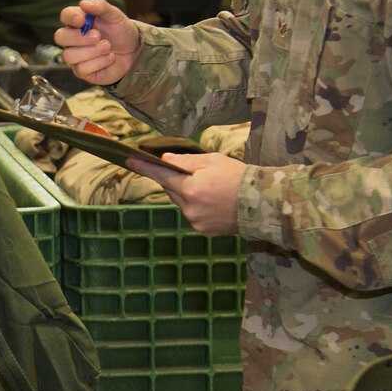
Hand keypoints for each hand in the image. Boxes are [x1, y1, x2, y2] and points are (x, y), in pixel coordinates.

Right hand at [55, 0, 140, 85]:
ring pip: (70, 55)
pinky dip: (100, 62)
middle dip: (79, 38)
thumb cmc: (120, 31)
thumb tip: (84, 3)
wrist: (133, 51)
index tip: (82, 20)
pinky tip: (110, 58)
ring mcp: (75, 56)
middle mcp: (72, 39)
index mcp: (78, 21)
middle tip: (98, 36)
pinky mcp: (82, 71)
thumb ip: (100, 6)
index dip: (71, 18)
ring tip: (108, 47)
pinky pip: (82, 69)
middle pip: (60, 37)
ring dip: (93, 51)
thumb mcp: (114, 15)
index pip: (65, 16)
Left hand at [128, 151, 244, 234]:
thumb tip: (165, 160)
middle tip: (193, 173)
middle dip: (175, 180)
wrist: (262, 204)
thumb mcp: (213, 161)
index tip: (129, 160)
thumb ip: (186, 162)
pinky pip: (191, 214)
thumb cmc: (238, 177)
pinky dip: (196, 205)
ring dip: (187, 193)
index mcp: (191, 189)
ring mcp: (195, 221)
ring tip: (209, 187)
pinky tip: (213, 201)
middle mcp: (189, 208)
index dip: (144, 167)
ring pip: (181, 202)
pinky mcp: (202, 230)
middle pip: (171, 190)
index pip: (161, 175)